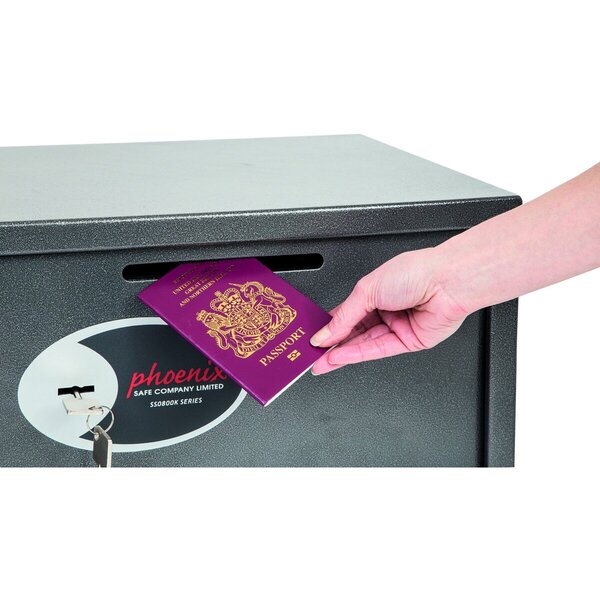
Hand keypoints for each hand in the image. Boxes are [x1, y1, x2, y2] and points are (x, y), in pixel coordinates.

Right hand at [310, 248, 468, 374]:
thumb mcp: (368, 289)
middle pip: (353, 332)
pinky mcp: (407, 342)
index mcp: (374, 292)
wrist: (447, 281)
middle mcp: (385, 310)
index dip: (328, 327)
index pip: (345, 314)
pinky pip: (377, 351)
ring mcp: (396, 327)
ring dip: (340, 354)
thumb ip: (344, 316)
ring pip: (363, 344)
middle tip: (311, 355)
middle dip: (331, 345)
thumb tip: (325, 333)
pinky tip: (340, 358)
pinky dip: (357, 355)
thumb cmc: (415, 272)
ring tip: (320, 361)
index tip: (311, 338)